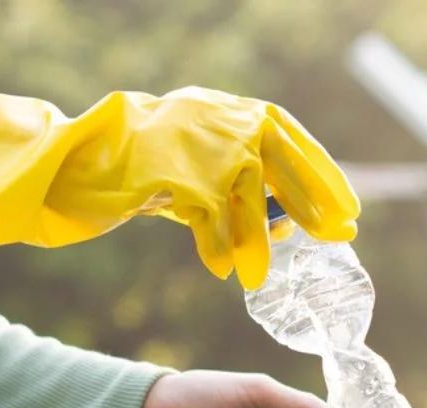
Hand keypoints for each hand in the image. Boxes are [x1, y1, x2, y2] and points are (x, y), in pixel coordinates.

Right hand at [0, 74, 360, 287]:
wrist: (76, 158)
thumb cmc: (140, 166)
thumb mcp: (198, 163)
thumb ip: (241, 181)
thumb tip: (289, 221)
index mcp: (231, 113)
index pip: (294, 143)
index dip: (325, 178)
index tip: (350, 211)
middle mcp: (222, 121)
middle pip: (285, 168)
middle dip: (314, 207)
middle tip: (339, 239)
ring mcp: (199, 146)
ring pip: (247, 200)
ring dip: (256, 242)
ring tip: (260, 275)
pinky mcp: (175, 174)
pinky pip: (209, 218)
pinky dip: (215, 247)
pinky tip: (219, 269)